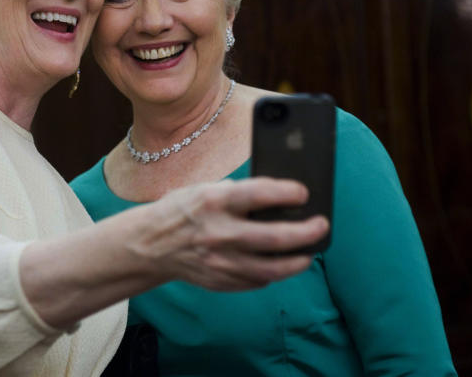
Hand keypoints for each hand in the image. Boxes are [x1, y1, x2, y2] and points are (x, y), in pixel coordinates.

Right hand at [133, 177, 329, 290]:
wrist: (150, 244)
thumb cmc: (184, 210)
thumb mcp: (206, 190)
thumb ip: (239, 193)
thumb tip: (280, 199)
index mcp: (213, 201)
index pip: (259, 194)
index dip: (287, 193)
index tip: (304, 193)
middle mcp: (218, 233)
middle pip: (273, 238)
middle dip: (304, 232)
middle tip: (321, 225)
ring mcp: (219, 262)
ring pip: (270, 268)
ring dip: (296, 261)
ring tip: (309, 252)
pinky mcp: (220, 281)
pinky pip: (256, 280)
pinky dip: (273, 272)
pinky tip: (283, 263)